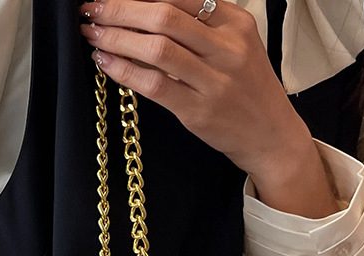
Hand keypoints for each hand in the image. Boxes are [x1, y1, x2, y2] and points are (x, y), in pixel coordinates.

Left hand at [78, 0, 342, 217]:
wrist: (271, 135)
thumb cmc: (246, 90)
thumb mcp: (236, 47)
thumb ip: (201, 27)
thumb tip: (148, 11)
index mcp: (235, 22)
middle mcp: (227, 47)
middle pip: (164, 16)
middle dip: (121, 10)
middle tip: (92, 10)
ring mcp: (213, 80)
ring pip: (156, 49)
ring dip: (117, 38)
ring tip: (93, 34)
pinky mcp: (197, 111)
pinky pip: (154, 84)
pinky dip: (124, 71)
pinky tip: (105, 63)